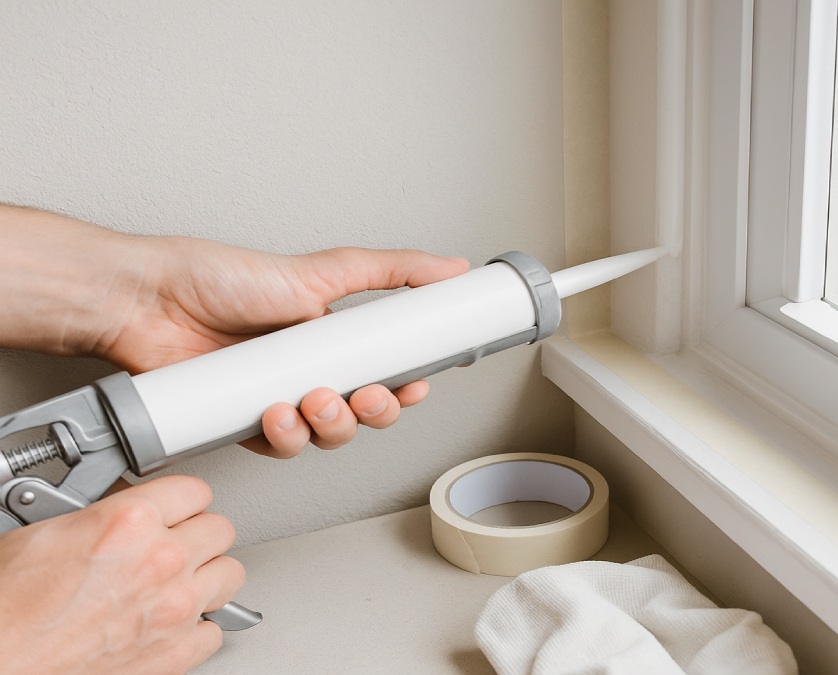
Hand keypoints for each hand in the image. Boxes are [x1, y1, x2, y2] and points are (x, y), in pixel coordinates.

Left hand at [0, 204, 468, 456]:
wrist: (149, 301)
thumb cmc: (223, 278)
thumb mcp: (324, 269)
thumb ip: (394, 271)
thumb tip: (451, 267)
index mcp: (334, 337)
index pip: (387, 373)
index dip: (405, 387)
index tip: (413, 384)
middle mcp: (310, 369)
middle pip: (364, 412)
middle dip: (372, 412)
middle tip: (362, 396)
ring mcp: (279, 398)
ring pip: (327, 435)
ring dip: (330, 425)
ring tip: (311, 399)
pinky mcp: (244, 423)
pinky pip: (279, 447)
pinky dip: (284, 437)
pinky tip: (275, 413)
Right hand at [0, 476, 240, 673]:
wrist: (2, 665)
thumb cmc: (10, 609)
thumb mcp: (48, 532)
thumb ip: (106, 512)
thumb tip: (129, 506)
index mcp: (130, 522)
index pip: (195, 490)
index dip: (181, 500)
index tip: (176, 510)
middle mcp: (162, 561)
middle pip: (219, 530)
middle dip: (197, 535)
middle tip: (175, 545)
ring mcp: (175, 608)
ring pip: (229, 574)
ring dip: (207, 576)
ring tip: (179, 581)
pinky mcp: (177, 652)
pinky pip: (215, 630)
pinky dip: (198, 627)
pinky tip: (171, 622)